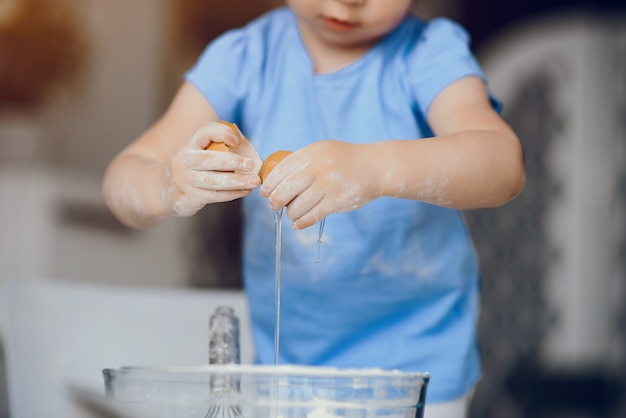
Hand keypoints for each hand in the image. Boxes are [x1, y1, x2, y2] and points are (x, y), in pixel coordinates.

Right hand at [161, 122, 260, 216]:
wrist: (165, 190)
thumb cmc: (191, 167)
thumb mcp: (198, 151)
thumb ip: (218, 144)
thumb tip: (246, 144)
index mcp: (189, 144)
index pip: (204, 132)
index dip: (222, 133)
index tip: (237, 142)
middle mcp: (185, 160)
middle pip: (210, 159)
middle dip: (233, 161)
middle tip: (251, 165)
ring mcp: (186, 180)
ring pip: (214, 181)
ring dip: (237, 181)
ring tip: (254, 181)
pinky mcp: (191, 196)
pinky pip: (215, 195)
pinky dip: (233, 193)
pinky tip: (246, 190)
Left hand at [260, 140, 381, 228]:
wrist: (375, 167)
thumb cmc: (345, 159)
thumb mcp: (322, 151)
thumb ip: (302, 161)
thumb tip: (275, 179)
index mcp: (311, 153)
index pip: (281, 170)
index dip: (269, 184)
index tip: (265, 192)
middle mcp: (317, 168)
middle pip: (285, 189)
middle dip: (275, 201)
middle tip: (273, 206)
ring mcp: (327, 185)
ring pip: (297, 206)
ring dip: (290, 213)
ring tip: (292, 214)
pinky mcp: (337, 201)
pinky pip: (312, 216)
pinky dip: (301, 222)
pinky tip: (298, 224)